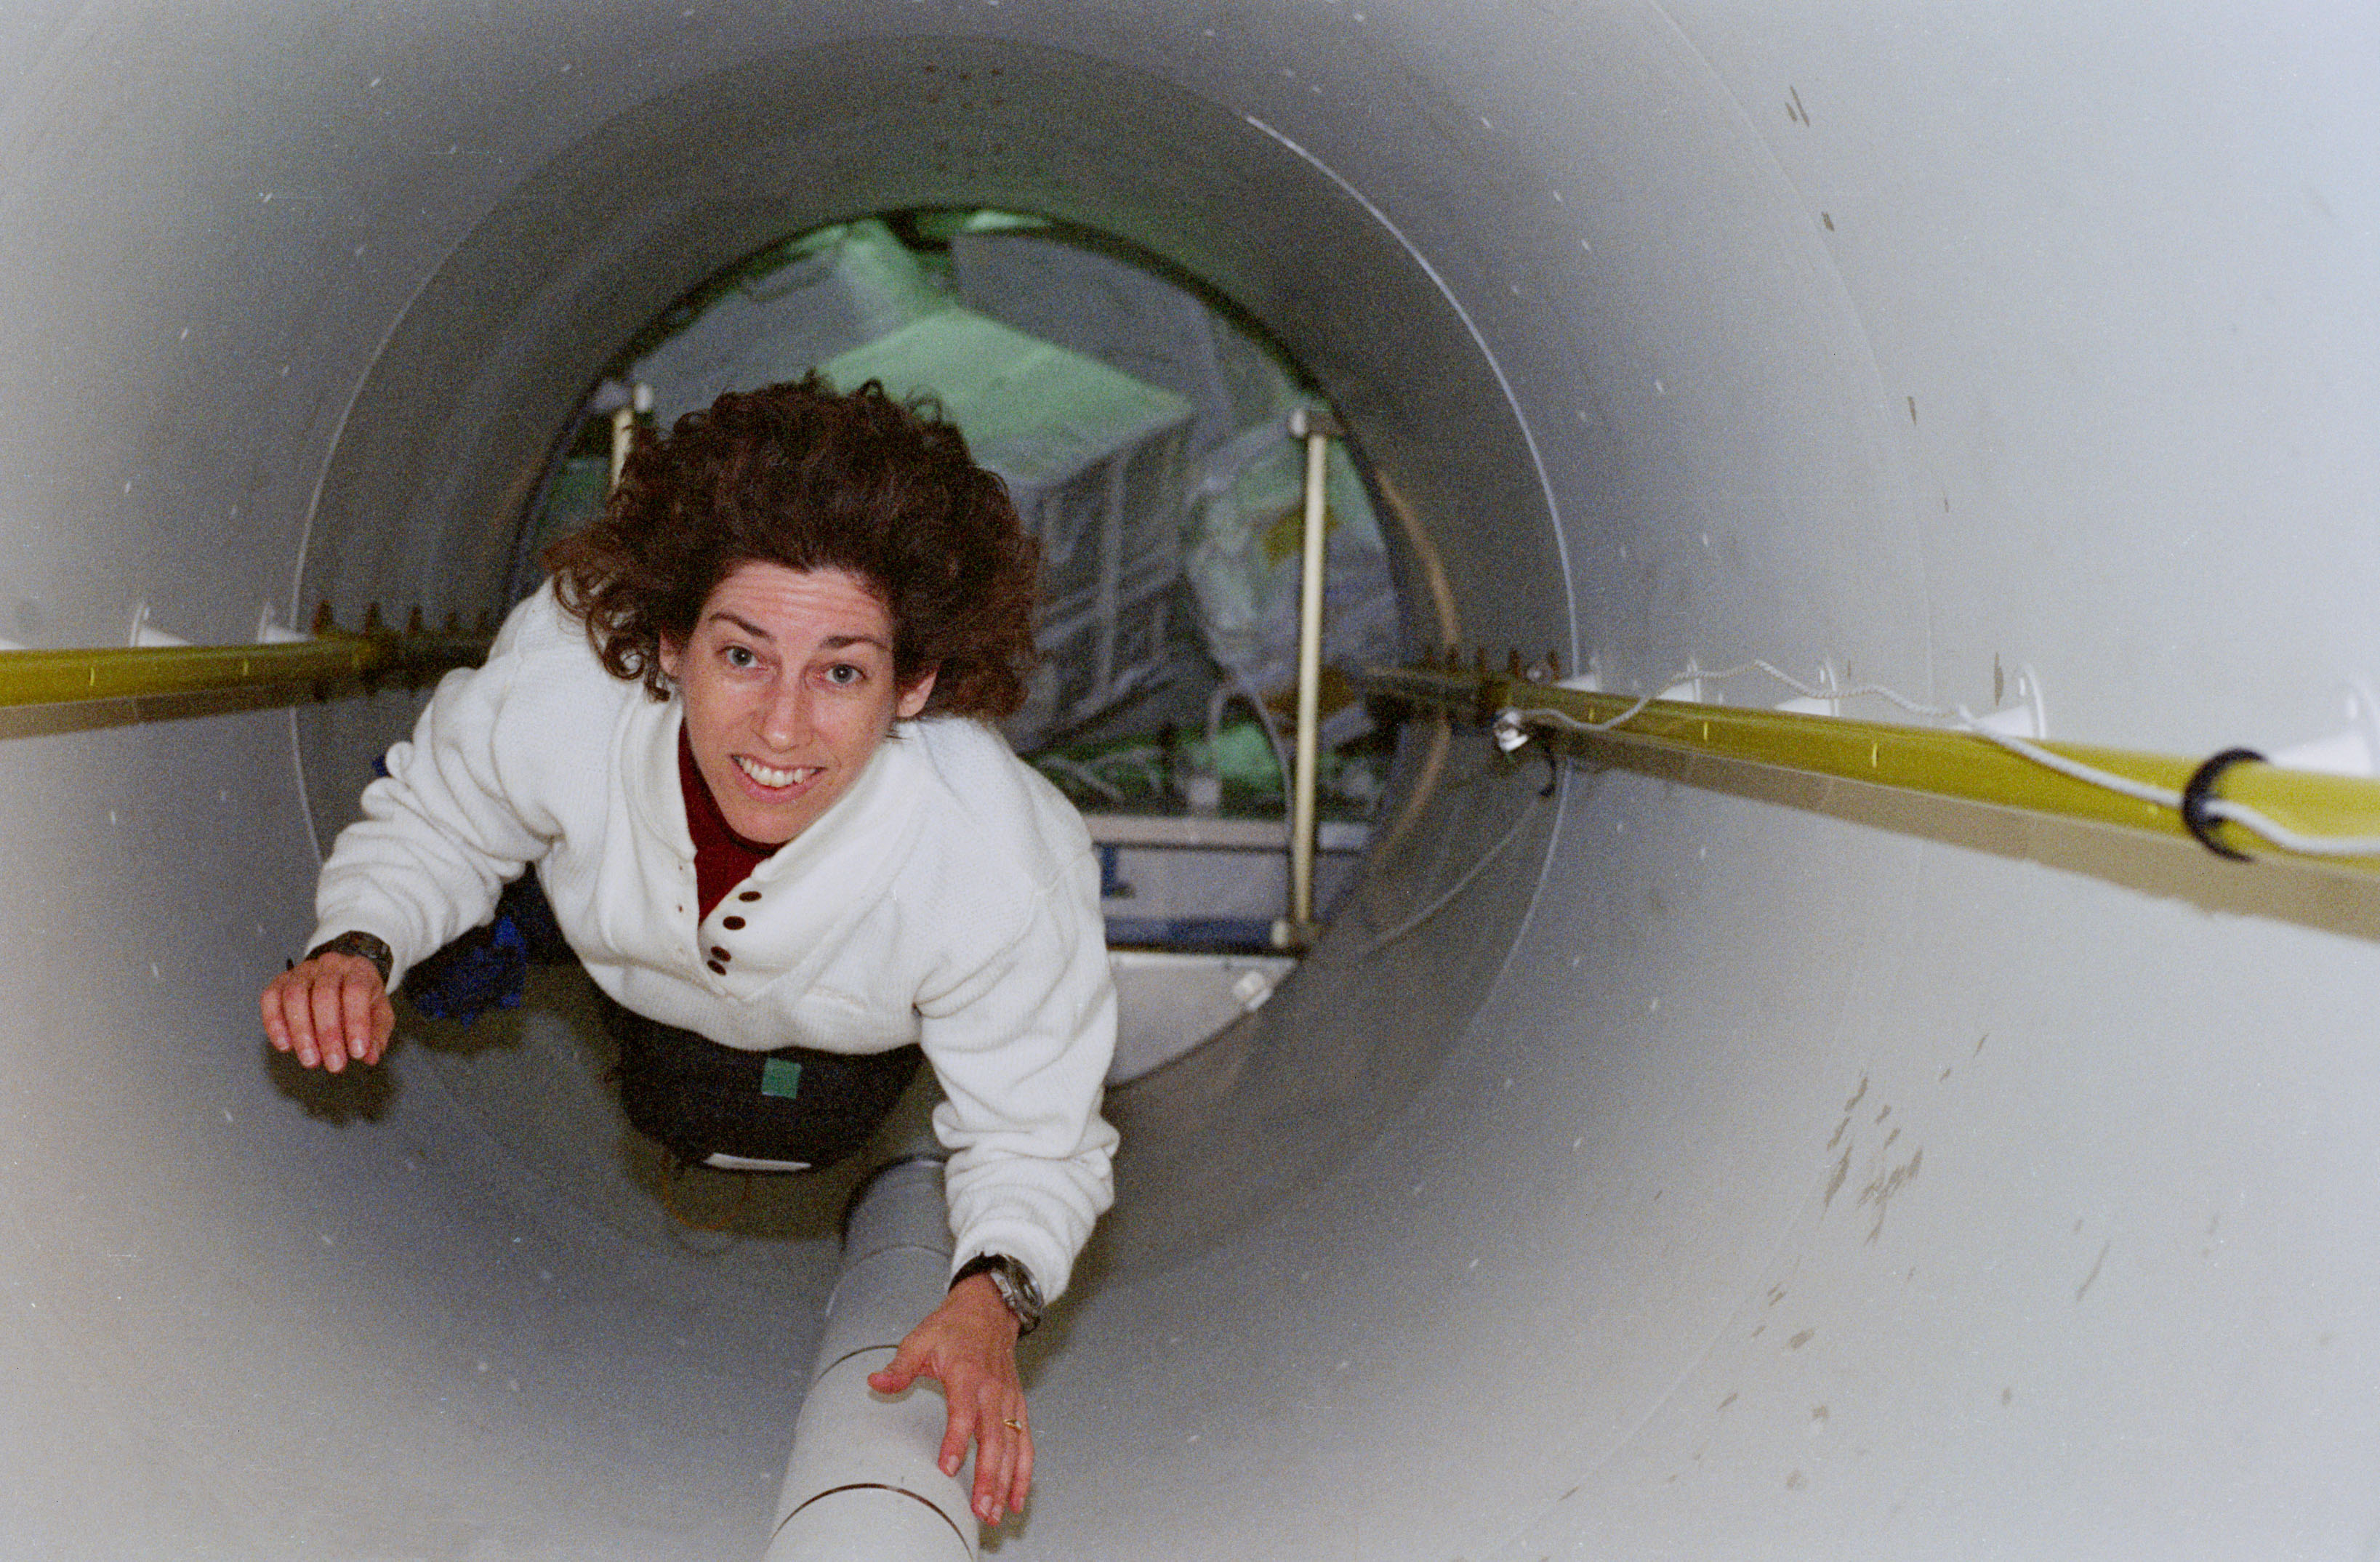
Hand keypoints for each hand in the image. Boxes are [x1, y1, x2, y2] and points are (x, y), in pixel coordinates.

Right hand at [260, 952, 393, 1073]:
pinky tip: (285, 1045)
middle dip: (328, 1034)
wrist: (343, 979)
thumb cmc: (362, 999)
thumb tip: (371, 1055)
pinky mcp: (281, 980)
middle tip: (334, 1064)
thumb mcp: (379, 1015)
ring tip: (311, 1059)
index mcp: (359, 969)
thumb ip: (377, 1035)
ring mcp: (302, 971)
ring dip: (301, 1032)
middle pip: (324, 994)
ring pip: (295, 995)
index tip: (358, 1052)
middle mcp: (330, 965)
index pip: (356, 990)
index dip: (357, 1023)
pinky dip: (274, 1023)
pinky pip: (270, 998)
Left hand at [867, 1275, 1031, 1524]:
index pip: (963, 1413)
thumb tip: (875, 1383)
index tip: (948, 1466)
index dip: (956, 1441)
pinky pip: (1024, 1441)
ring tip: (997, 1511)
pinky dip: (1024, 1470)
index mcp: (967, 1373)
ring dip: (1006, 1481)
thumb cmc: (953, 1326)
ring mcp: (1008, 1399)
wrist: (990, 1309)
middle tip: (980, 1507)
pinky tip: (1017, 1495)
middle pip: (994, 1438)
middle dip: (988, 1476)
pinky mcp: (1017, 1405)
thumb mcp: (919, 1340)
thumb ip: (899, 1367)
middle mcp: (992, 1389)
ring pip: (1012, 1445)